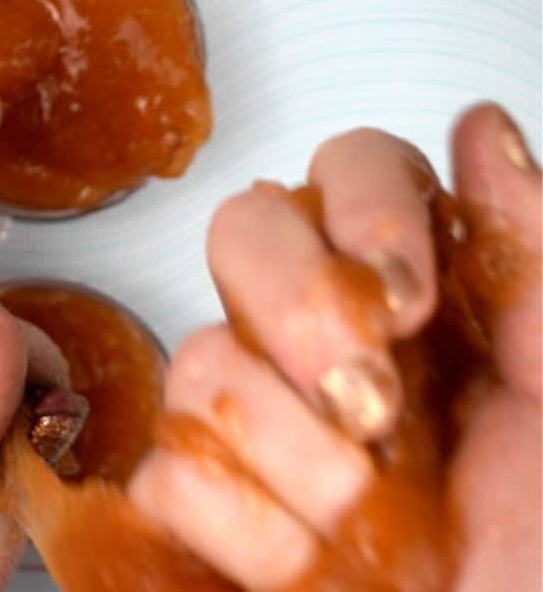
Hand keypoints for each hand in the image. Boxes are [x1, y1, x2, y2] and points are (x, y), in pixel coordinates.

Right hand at [129, 104, 540, 589]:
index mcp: (413, 293)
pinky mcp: (201, 492)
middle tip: (370, 402)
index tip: (410, 301)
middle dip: (298, 313)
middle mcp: (320, 333)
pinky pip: (169, 471)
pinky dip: (251, 529)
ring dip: (300, 457)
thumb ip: (529, 254)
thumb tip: (483, 128)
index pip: (348, 166)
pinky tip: (314, 558)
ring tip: (367, 515)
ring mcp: (252, 410)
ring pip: (199, 360)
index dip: (363, 209)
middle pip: (240, 232)